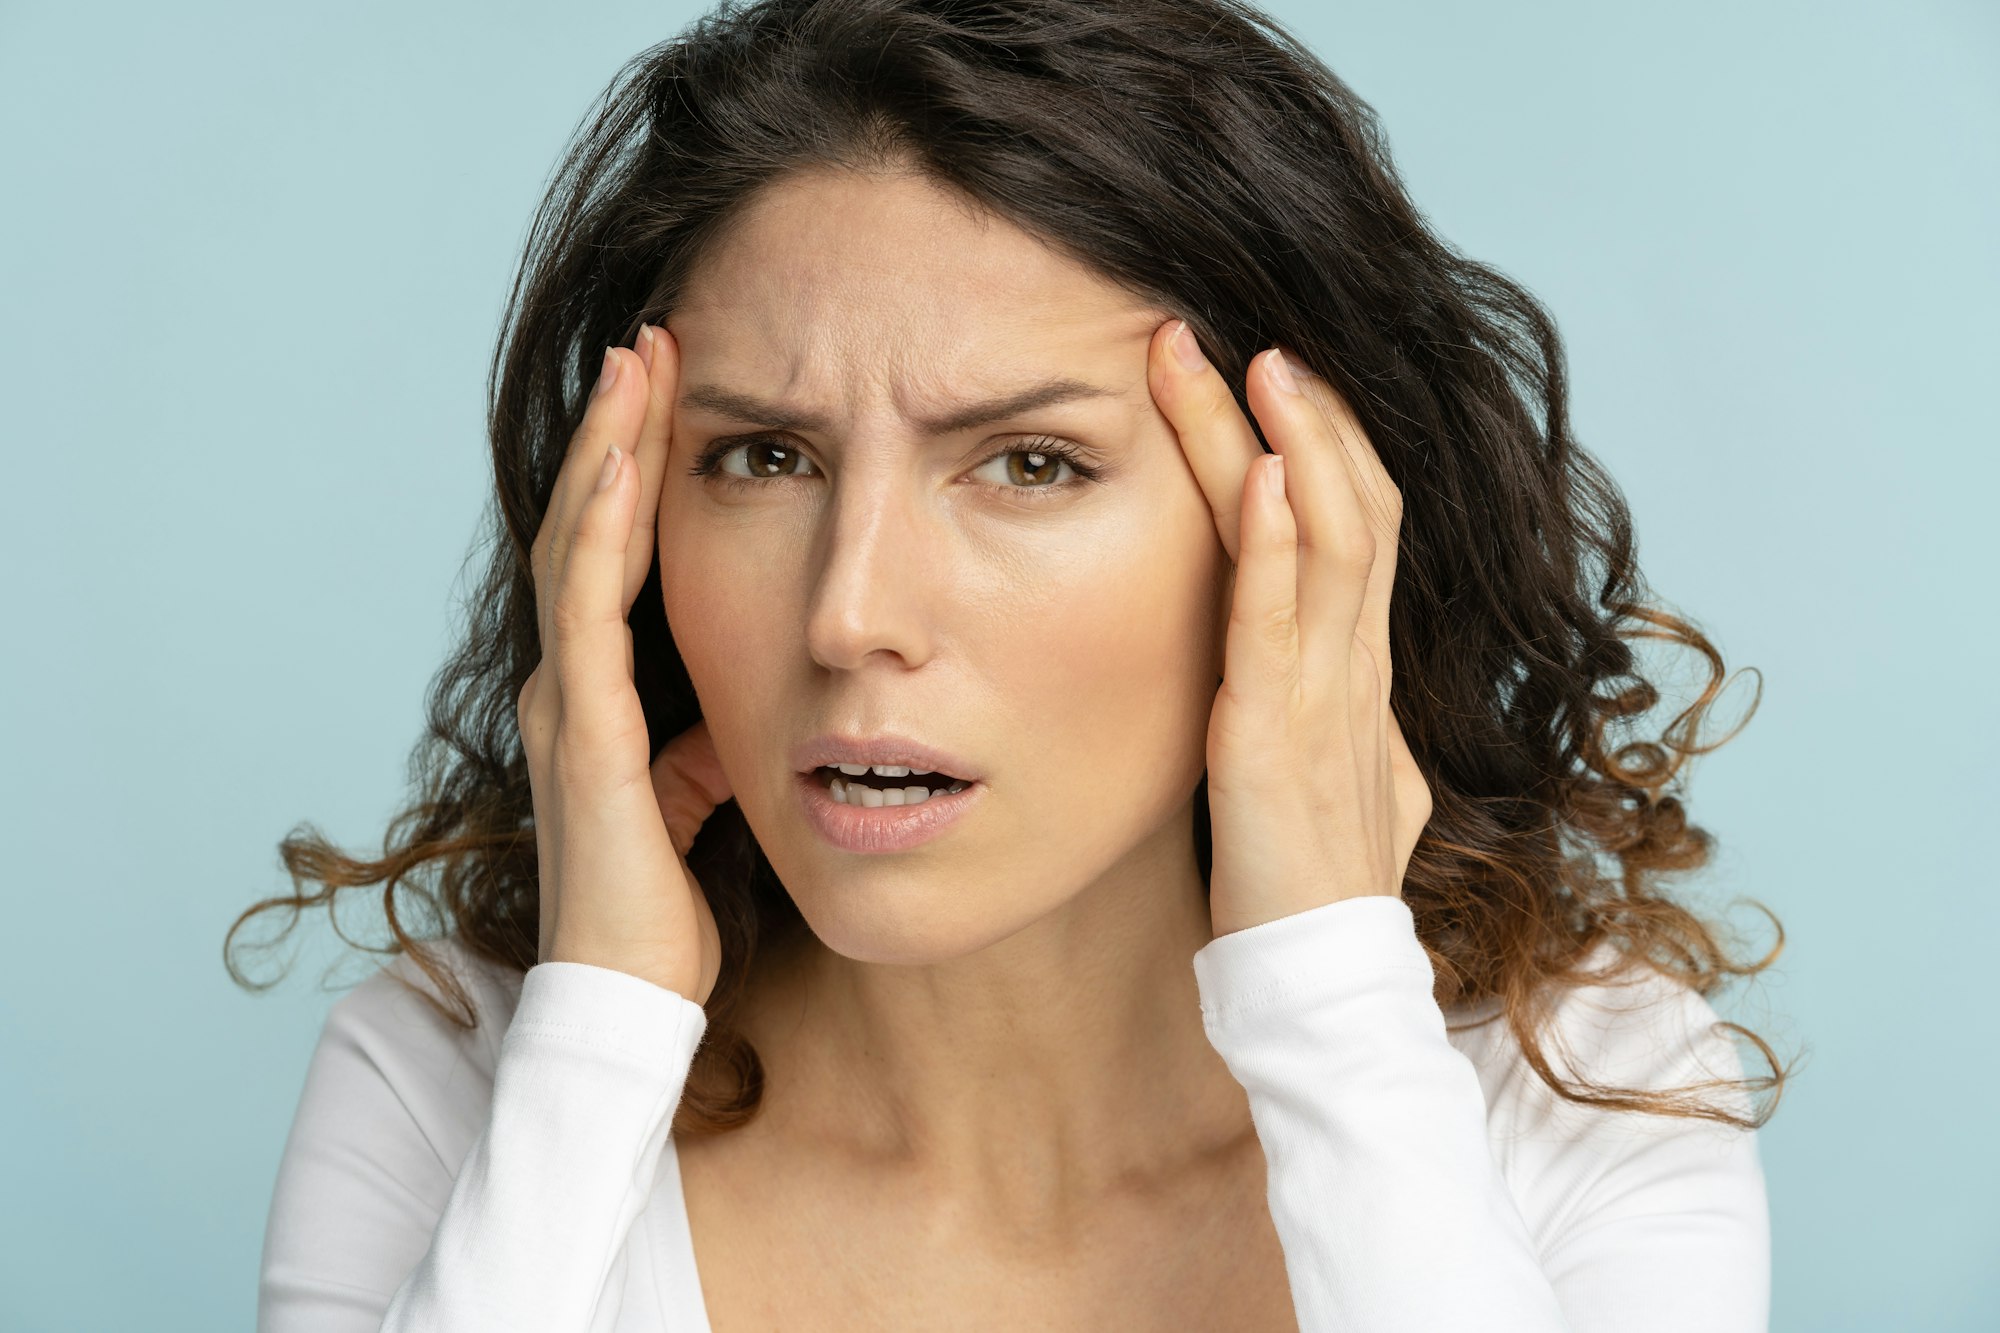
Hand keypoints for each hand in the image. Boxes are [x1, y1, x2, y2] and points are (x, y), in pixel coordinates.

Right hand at [518, 324, 731, 1001]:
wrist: (626, 998)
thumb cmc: (661, 906)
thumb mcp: (699, 798)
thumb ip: (701, 747)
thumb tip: (728, 720)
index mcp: (597, 693)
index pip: (609, 553)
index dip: (632, 468)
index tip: (666, 388)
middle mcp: (567, 684)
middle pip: (586, 527)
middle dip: (616, 431)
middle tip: (649, 339)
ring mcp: (568, 705)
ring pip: (578, 550)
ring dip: (606, 455)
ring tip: (634, 366)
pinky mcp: (588, 738)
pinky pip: (589, 616)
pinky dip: (604, 537)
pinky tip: (624, 471)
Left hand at [1147, 320, 1432, 938]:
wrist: (1323, 978)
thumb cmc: (1310, 880)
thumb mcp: (1336, 774)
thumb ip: (1333, 714)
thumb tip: (1332, 685)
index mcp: (1357, 668)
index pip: (1359, 527)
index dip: (1327, 445)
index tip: (1276, 374)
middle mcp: (1354, 667)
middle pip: (1350, 508)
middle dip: (1305, 416)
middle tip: (1249, 333)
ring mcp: (1327, 698)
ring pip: (1326, 542)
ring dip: (1291, 445)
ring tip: (1252, 362)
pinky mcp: (1279, 740)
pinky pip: (1280, 625)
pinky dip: (1276, 546)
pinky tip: (1266, 475)